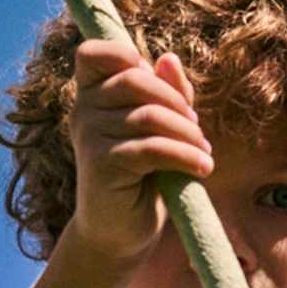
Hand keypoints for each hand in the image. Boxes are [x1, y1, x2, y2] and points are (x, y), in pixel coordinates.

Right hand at [66, 40, 213, 273]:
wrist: (120, 234)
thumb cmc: (141, 177)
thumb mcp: (158, 128)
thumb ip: (166, 93)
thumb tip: (168, 59)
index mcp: (90, 95)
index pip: (93, 53)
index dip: (124, 54)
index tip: (155, 82)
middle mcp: (82, 111)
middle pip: (135, 80)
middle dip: (176, 102)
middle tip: (197, 131)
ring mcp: (89, 137)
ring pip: (149, 116)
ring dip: (187, 134)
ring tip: (203, 153)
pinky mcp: (101, 165)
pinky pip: (153, 148)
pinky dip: (185, 156)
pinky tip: (203, 168)